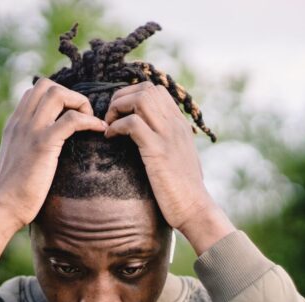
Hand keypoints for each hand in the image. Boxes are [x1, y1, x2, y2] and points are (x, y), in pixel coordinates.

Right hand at [0, 79, 105, 270]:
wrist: (4, 207)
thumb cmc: (13, 192)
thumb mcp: (17, 161)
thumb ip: (26, 148)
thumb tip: (42, 150)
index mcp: (14, 124)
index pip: (34, 92)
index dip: (57, 97)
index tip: (71, 116)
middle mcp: (21, 122)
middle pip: (46, 85)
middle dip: (70, 95)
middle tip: (82, 117)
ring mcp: (31, 131)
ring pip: (58, 94)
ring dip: (79, 103)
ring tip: (90, 122)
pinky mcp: (43, 144)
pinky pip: (72, 119)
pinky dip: (90, 121)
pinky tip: (99, 130)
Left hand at [104, 82, 233, 253]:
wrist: (195, 209)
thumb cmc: (182, 190)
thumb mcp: (177, 158)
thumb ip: (165, 142)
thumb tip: (146, 139)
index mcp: (180, 124)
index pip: (155, 90)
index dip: (131, 95)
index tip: (120, 114)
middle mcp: (175, 124)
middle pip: (146, 89)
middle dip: (121, 97)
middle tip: (110, 118)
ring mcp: (168, 135)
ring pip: (140, 99)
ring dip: (118, 108)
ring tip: (110, 125)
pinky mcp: (158, 151)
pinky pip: (132, 124)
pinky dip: (116, 126)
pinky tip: (111, 138)